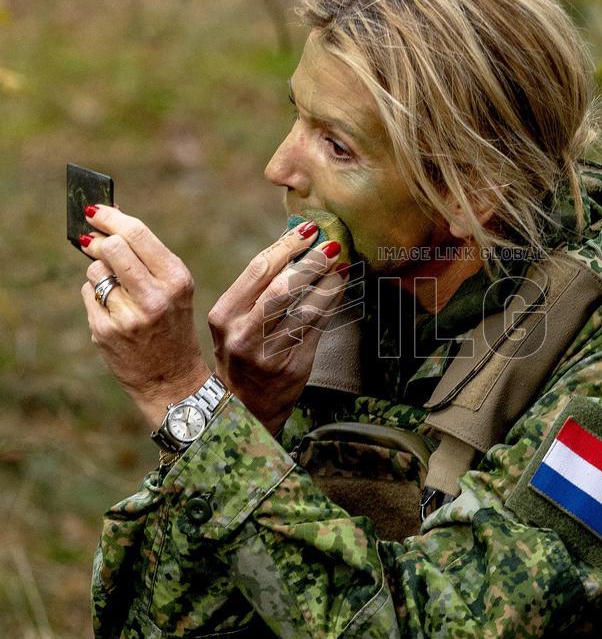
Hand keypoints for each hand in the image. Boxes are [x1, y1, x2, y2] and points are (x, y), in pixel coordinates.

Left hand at [79, 205, 210, 427]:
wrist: (172, 379)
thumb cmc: (172, 325)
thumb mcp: (174, 289)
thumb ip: (146, 256)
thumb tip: (106, 218)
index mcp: (177, 280)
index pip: (137, 235)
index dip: (111, 217)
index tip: (94, 209)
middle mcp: (155, 297)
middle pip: (112, 247)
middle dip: (100, 242)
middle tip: (94, 241)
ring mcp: (128, 316)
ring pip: (95, 270)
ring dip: (99, 272)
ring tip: (117, 290)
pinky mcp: (105, 331)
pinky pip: (89, 293)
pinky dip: (95, 295)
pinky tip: (112, 310)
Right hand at [208, 221, 348, 435]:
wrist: (243, 408)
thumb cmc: (242, 353)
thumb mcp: (236, 321)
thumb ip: (260, 287)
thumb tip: (297, 244)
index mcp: (224, 316)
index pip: (258, 270)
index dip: (287, 246)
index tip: (309, 229)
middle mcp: (243, 335)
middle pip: (283, 287)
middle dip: (311, 261)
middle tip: (332, 244)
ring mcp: (269, 354)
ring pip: (305, 308)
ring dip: (328, 282)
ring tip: (341, 264)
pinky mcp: (293, 368)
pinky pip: (318, 328)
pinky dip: (331, 304)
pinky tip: (339, 288)